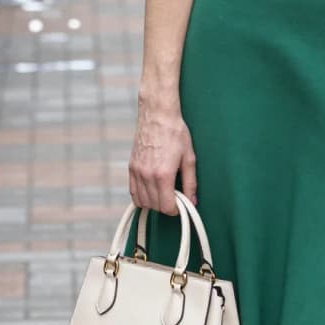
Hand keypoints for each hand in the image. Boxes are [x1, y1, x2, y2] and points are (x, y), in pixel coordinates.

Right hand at [128, 99, 196, 213]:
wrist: (157, 115)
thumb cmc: (175, 133)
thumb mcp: (189, 158)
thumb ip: (190, 183)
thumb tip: (192, 201)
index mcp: (163, 175)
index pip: (166, 207)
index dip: (176, 209)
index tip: (181, 204)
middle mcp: (147, 175)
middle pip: (154, 206)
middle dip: (166, 206)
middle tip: (175, 198)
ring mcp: (137, 171)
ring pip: (142, 201)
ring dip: (154, 202)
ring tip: (164, 193)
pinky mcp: (131, 167)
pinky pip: (133, 191)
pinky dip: (142, 196)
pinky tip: (151, 190)